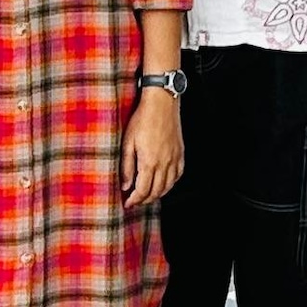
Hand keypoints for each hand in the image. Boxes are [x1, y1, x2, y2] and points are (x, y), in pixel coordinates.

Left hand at [123, 86, 184, 209]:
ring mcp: (174, 158)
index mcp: (149, 162)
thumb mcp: (128, 142)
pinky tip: (164, 183)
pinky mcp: (180, 152)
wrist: (161, 103)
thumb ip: (127, 166)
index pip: (143, 191)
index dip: (134, 200)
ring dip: (158, 194)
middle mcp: (164, 163)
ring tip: (148, 196)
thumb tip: (125, 185)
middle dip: (145, 200)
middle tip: (135, 202)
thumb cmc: (142, 119)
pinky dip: (171, 183)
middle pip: (156, 192)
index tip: (128, 203)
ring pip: (168, 186)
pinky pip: (178, 175)